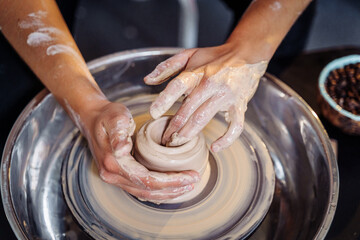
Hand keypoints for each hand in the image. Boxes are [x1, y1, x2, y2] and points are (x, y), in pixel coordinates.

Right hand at [81, 101, 199, 201]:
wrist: (92, 118)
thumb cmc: (107, 115)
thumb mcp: (115, 118)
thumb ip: (119, 133)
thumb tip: (122, 150)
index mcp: (113, 162)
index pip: (147, 179)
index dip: (171, 181)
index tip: (190, 176)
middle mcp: (112, 175)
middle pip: (147, 190)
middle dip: (173, 188)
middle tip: (193, 181)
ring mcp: (113, 177)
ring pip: (144, 193)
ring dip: (166, 192)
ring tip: (186, 186)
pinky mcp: (118, 176)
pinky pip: (139, 189)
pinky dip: (157, 190)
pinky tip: (170, 187)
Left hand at [144, 44, 267, 151]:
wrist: (246, 54)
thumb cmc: (215, 57)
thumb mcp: (189, 55)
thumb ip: (166, 67)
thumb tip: (147, 81)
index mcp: (196, 71)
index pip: (177, 86)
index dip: (164, 100)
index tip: (153, 113)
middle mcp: (210, 83)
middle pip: (189, 108)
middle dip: (174, 127)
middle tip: (164, 140)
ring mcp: (226, 95)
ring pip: (205, 117)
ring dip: (189, 133)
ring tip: (177, 144)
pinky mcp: (240, 105)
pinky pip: (235, 125)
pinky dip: (227, 139)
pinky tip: (215, 147)